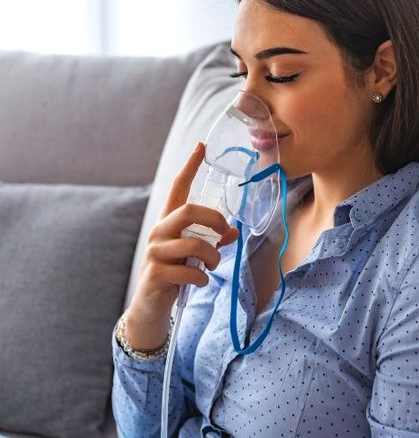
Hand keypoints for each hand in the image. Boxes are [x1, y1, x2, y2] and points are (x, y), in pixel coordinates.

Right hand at [126, 142, 238, 349]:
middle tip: (224, 231)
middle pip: (188, 211)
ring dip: (213, 256)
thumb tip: (234, 231)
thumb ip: (211, 240)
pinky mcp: (156, 274)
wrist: (150, 308)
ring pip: (194, 244)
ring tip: (214, 266)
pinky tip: (201, 280)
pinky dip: (202, 277)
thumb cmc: (175, 273)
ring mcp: (155, 252)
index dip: (189, 166)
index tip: (201, 146)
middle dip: (214, 219)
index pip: (177, 187)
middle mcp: (159, 231)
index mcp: (168, 221)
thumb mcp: (193, 253)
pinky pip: (189, 270)